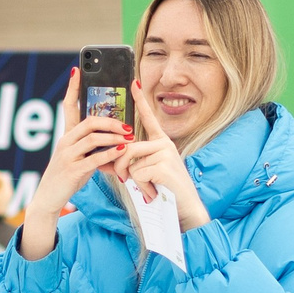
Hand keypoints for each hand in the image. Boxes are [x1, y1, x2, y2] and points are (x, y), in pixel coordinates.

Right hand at [19, 71, 130, 261]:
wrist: (48, 199)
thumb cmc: (66, 178)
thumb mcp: (79, 159)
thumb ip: (93, 148)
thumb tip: (115, 142)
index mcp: (66, 136)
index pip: (68, 106)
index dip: (72, 88)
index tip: (77, 70)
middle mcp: (65, 142)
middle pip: (89, 121)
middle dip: (111, 121)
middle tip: (128, 126)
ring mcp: (68, 156)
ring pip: (93, 137)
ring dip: (114, 136)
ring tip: (129, 137)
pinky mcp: (73, 170)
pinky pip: (94, 158)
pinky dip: (110, 153)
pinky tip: (122, 151)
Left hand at [121, 97, 210, 230]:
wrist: (184, 209)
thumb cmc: (164, 192)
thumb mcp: (146, 174)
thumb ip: (131, 163)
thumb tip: (109, 159)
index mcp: (161, 142)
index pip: (149, 118)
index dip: (141, 100)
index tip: (134, 83)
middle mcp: (164, 144)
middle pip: (127, 147)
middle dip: (119, 167)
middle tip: (122, 180)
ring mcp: (166, 153)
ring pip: (130, 161)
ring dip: (131, 179)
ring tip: (146, 188)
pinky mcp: (164, 165)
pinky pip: (137, 173)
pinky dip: (141, 186)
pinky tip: (154, 192)